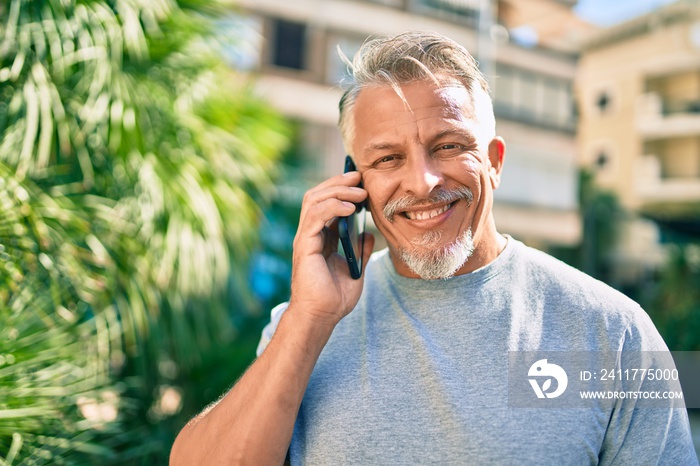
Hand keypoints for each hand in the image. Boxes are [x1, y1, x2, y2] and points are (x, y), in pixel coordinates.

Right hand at [289, 171, 374, 327]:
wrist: (322, 317)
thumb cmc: (334, 299)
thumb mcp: (355, 270)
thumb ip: (360, 251)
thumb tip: (369, 234)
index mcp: (319, 238)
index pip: (326, 203)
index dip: (341, 189)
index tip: (361, 181)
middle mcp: (309, 234)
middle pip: (317, 195)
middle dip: (338, 181)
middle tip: (359, 175)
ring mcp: (305, 238)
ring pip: (314, 199)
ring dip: (338, 190)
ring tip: (359, 191)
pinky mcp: (305, 245)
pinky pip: (316, 215)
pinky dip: (333, 206)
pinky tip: (351, 207)